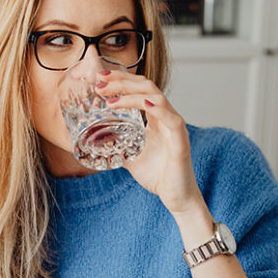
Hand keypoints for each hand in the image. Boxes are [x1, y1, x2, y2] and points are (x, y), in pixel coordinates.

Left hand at [97, 69, 203, 216]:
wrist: (176, 198)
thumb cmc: (158, 177)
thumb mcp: (130, 158)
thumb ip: (118, 148)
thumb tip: (98, 145)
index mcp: (156, 119)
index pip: (140, 91)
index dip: (121, 82)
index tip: (100, 79)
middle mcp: (166, 118)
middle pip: (146, 87)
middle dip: (122, 81)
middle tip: (100, 82)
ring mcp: (175, 127)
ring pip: (156, 98)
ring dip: (132, 94)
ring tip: (111, 98)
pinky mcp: (180, 140)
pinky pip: (171, 118)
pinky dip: (157, 108)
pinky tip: (143, 104)